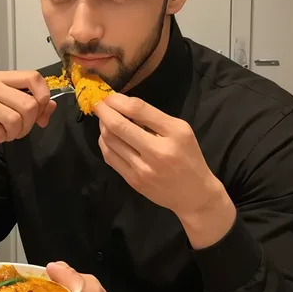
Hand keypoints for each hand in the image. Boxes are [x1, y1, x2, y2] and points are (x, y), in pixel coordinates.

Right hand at [0, 71, 55, 157]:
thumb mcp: (16, 111)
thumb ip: (36, 106)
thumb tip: (51, 105)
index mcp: (3, 77)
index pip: (33, 77)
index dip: (43, 96)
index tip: (40, 111)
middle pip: (27, 104)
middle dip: (29, 123)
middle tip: (20, 129)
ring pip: (14, 120)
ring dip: (14, 133)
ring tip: (6, 132)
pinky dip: (0, 138)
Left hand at [95, 94, 227, 220]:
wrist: (193, 195)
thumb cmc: (188, 158)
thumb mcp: (181, 132)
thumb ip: (154, 119)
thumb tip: (124, 106)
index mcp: (174, 133)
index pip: (138, 110)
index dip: (118, 100)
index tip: (109, 96)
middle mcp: (157, 152)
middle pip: (119, 126)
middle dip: (103, 111)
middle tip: (98, 104)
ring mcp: (143, 169)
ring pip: (110, 141)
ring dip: (102, 126)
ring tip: (104, 119)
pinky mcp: (133, 181)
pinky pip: (110, 157)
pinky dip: (104, 143)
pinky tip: (107, 136)